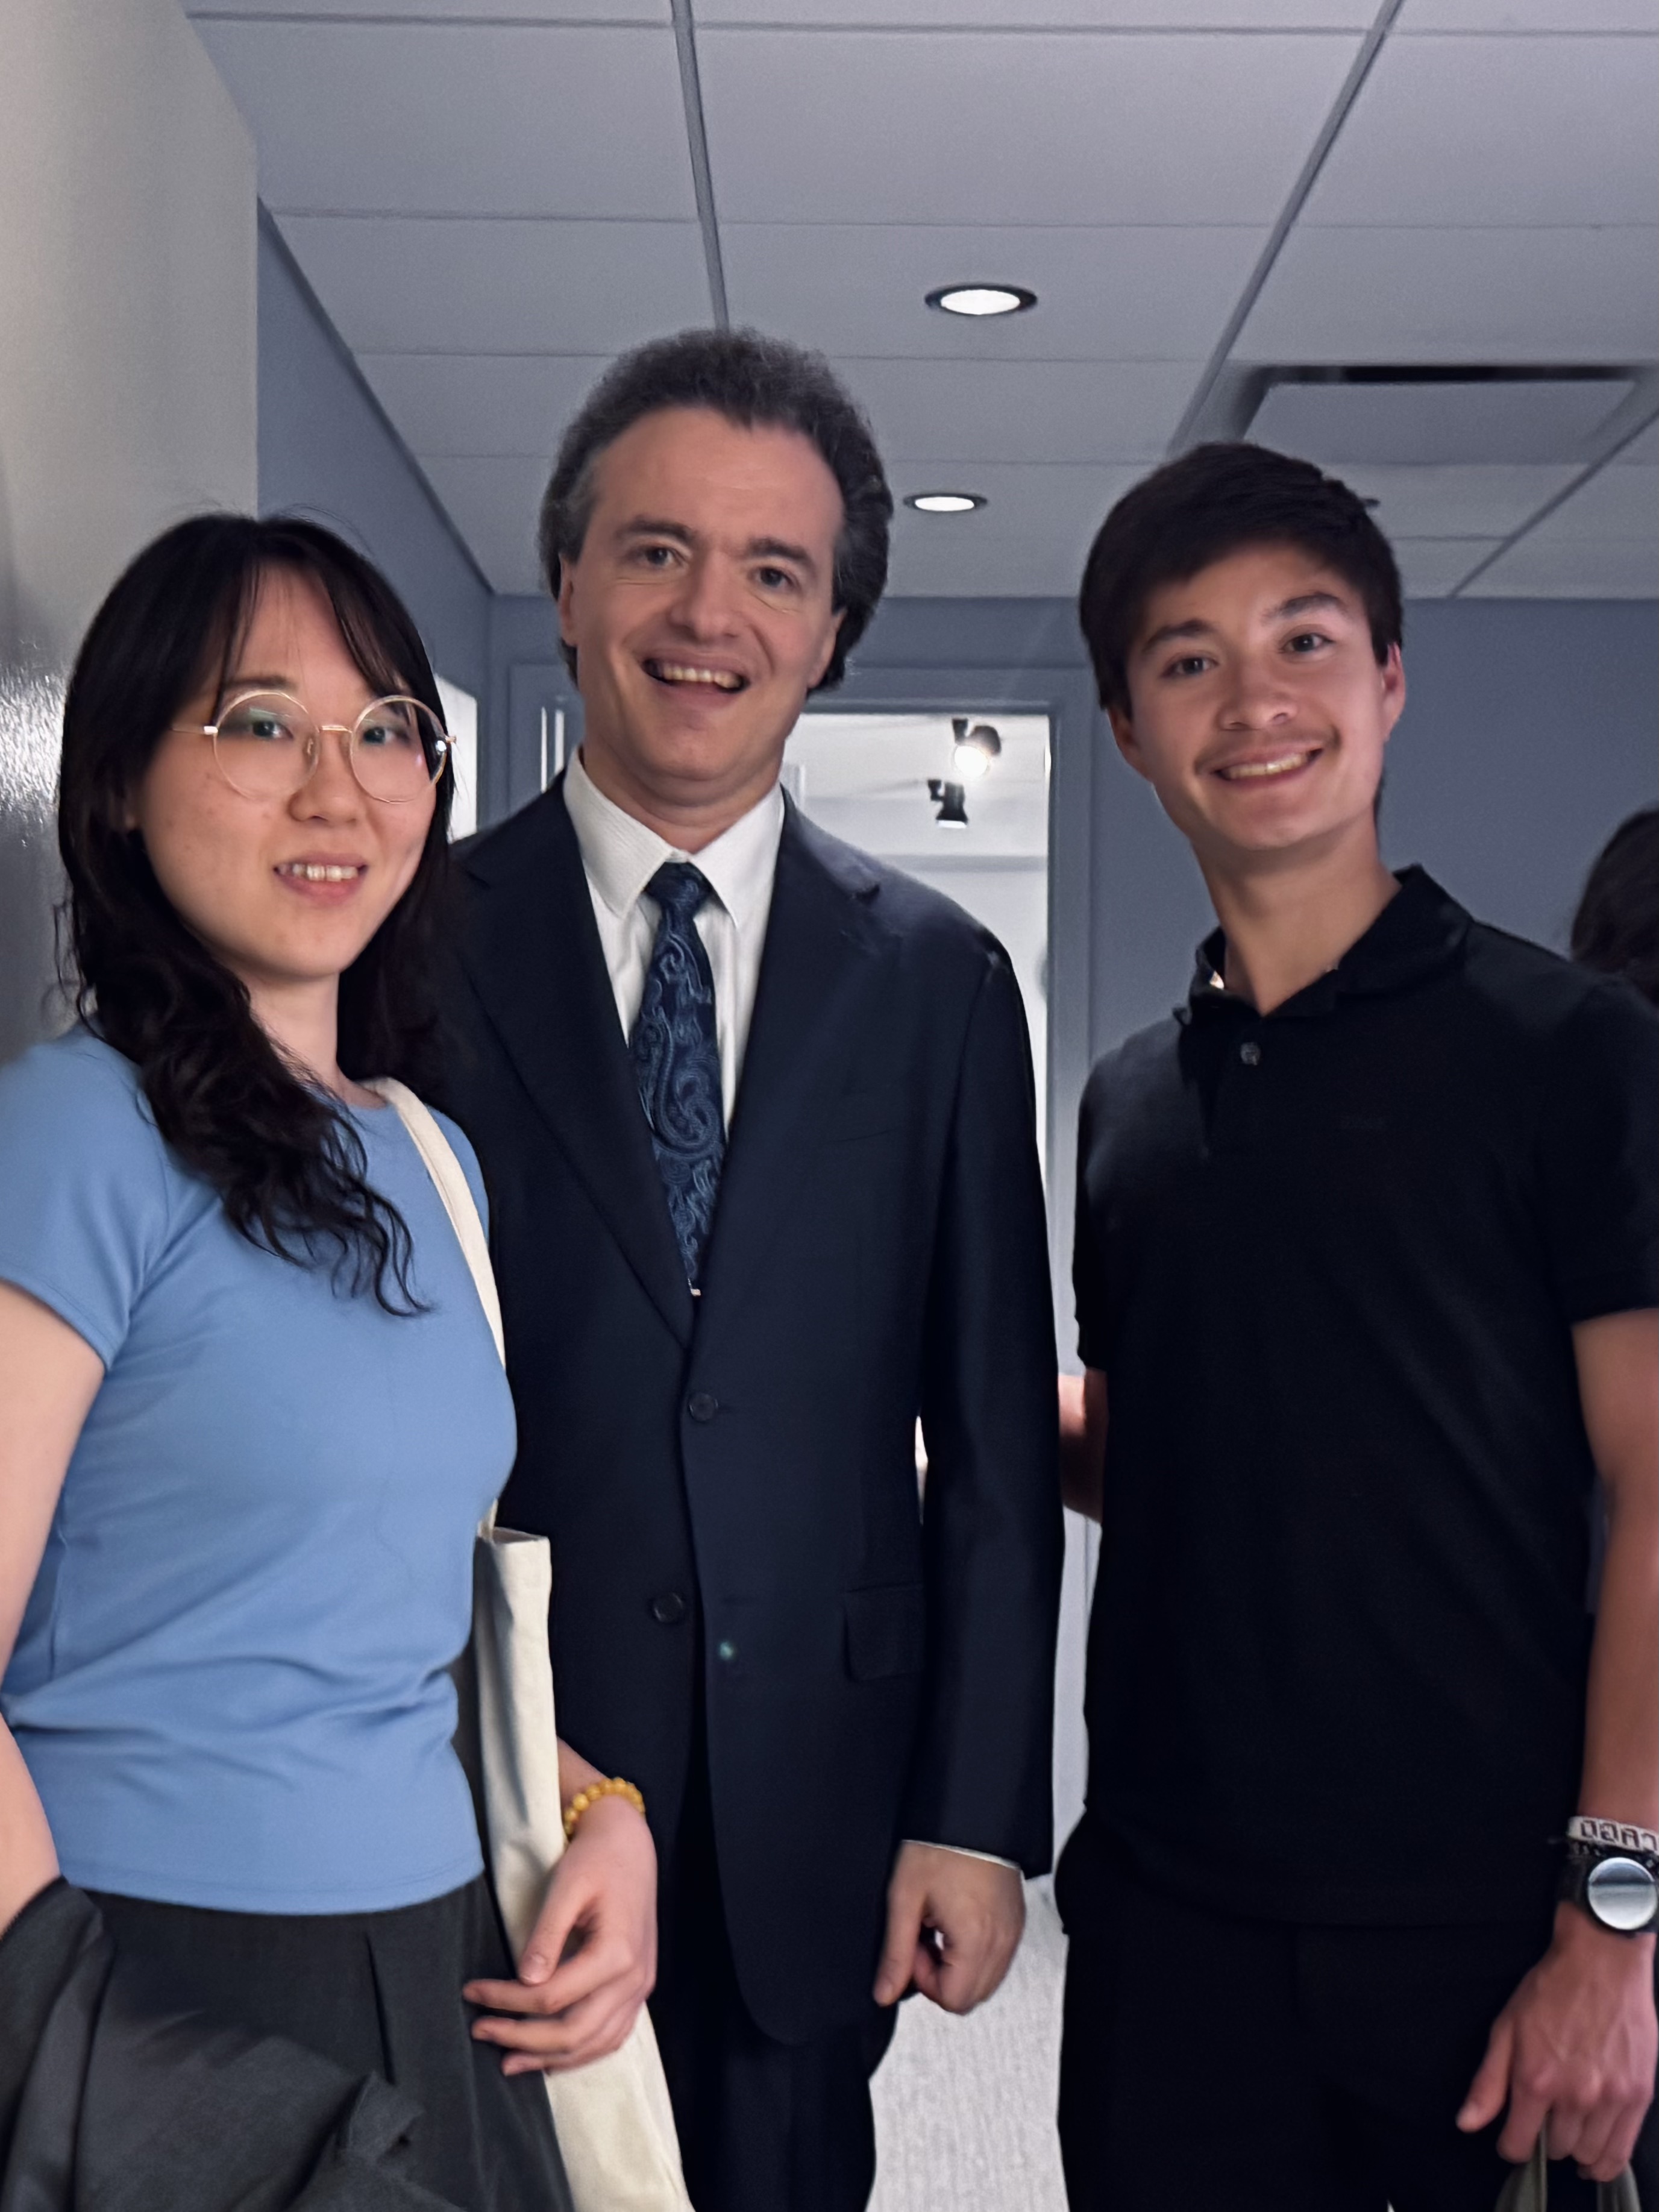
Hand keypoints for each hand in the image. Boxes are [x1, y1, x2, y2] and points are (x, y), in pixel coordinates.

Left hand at [463, 1794, 656, 2073]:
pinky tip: (553, 2056)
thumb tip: (524, 1981)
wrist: (630, 1845)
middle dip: (522, 2039)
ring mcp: (640, 1988)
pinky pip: (612, 2036)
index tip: (472, 1991)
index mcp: (617, 1953)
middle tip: (481, 2030)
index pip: (552, 1996)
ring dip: (550, 2058)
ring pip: (595, 2044)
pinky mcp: (638, 1988)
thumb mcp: (566, 1886)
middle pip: (574, 2032)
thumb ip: (547, 1935)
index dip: (507, 2000)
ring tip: (509, 2060)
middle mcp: (634, 1979)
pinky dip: (581, 2052)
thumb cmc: (596, 1860)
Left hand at [873, 1841, 1024, 2014]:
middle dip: (941, 1977)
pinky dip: (974, 1952)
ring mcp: (1012, 1931)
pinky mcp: (1015, 1921)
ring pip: (985, 1980)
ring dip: (958, 1966)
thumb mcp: (905, 1898)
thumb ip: (895, 1953)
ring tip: (938, 1926)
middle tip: (924, 1938)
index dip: (924, 1980)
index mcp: (976, 1939)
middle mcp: (1002, 1941)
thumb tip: (885, 1992)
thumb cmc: (940, 1845)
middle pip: (971, 1996)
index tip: (914, 1946)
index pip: (954, 2000)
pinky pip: (997, 1958)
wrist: (971, 1810)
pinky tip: (956, 1920)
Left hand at [1457, 1904, 1656, 2182]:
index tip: (1512, 2138)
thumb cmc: (1550, 1990)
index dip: (1511, 2146)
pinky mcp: (1638, 2096)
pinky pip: (1622, 2152)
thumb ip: (1488, 2082)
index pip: (1518, 2144)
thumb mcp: (1506, 2028)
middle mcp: (1574, 2096)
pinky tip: (1595, 2157)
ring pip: (1587, 2154)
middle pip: (1554, 2150)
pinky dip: (1606, 2162)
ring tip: (1569, 2130)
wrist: (1602, 1961)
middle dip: (1544, 2140)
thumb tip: (1467, 2124)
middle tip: (1544, 2118)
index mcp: (1536, 2080)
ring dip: (1574, 2149)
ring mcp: (1610, 2098)